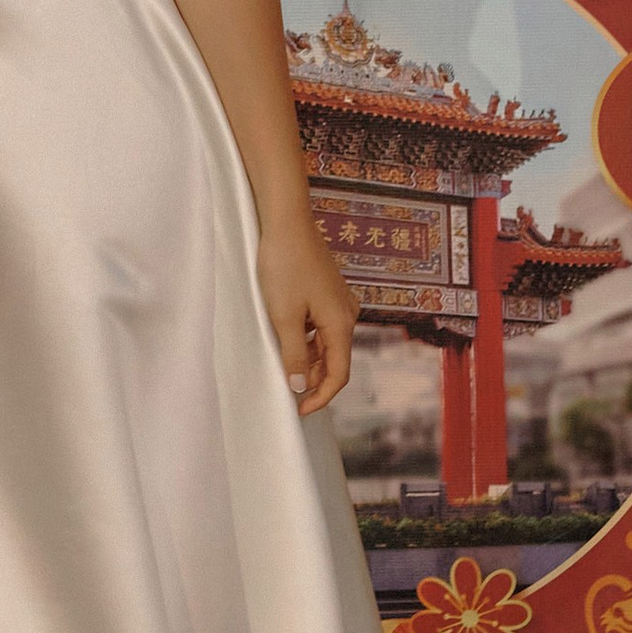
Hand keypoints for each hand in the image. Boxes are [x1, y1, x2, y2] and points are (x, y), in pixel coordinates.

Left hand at [257, 214, 355, 414]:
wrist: (287, 222)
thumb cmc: (285, 265)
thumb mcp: (283, 316)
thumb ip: (293, 354)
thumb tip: (301, 385)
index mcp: (341, 324)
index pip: (338, 375)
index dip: (320, 397)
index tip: (299, 410)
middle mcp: (347, 314)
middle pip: (335, 360)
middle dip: (314, 379)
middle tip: (288, 391)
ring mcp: (339, 302)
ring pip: (327, 343)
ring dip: (309, 359)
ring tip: (284, 365)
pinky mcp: (328, 292)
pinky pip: (322, 326)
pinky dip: (307, 339)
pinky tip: (287, 336)